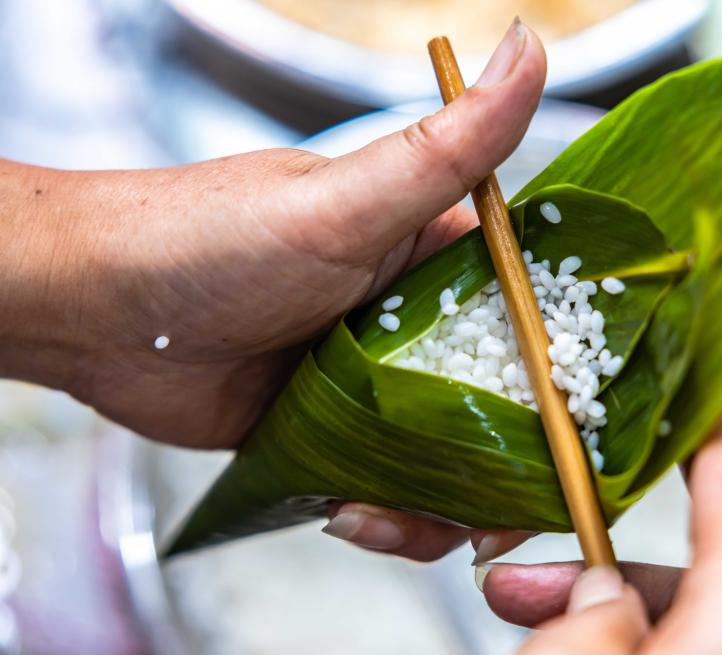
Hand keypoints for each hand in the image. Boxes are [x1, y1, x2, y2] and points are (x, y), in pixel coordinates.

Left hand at [0, 20, 543, 561]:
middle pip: (505, 403)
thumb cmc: (211, 237)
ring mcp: (381, 384)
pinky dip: (389, 513)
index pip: (536, 314)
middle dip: (509, 464)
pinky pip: (394, 486)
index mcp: (440, 255)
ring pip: (453, 457)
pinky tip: (349, 511)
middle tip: (496, 517)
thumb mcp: (344, 201)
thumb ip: (448, 147)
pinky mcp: (341, 435)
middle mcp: (421, 320)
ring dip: (442, 502)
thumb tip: (527, 47)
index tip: (579, 430)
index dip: (567, 375)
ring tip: (388, 514)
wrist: (96, 311)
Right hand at [483, 384, 721, 653]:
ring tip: (515, 587)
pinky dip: (631, 622)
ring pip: (692, 589)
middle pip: (713, 524)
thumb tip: (600, 591)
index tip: (692, 340)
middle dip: (621, 494)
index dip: (721, 389)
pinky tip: (550, 626)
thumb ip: (590, 611)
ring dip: (606, 578)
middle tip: (575, 449)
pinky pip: (695, 632)